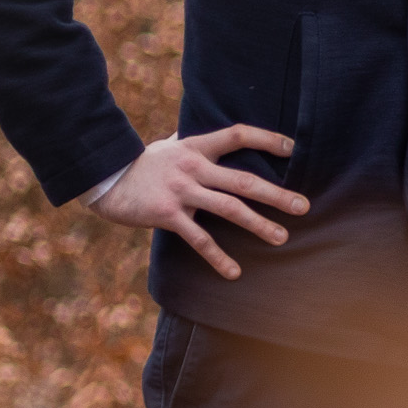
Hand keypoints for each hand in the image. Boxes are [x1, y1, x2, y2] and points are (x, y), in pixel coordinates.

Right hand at [89, 125, 307, 280]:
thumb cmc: (141, 163)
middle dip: (276, 195)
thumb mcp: (168, 146)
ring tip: (282, 237)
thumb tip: (213, 135)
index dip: (267, 139)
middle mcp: (193, 166)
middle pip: (244, 180)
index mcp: (196, 146)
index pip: (238, 135)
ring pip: (228, 208)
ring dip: (258, 224)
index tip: (294, 148)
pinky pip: (198, 238)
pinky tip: (234, 272)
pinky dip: (218, 256)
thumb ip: (192, 143)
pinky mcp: (168, 214)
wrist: (103, 178)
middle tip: (303, 206)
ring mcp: (181, 190)